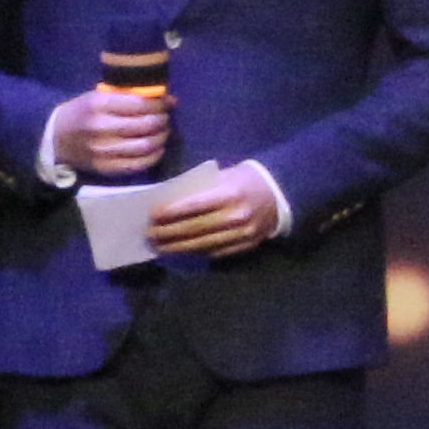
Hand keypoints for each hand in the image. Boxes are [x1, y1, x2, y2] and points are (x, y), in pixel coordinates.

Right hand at [51, 87, 173, 177]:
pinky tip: (157, 148)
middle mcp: (101, 128)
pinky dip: (154, 156)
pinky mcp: (105, 167)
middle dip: (162, 120)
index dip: (159, 104)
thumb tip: (169, 100)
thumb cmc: (82, 113)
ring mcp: (103, 150)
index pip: (140, 104)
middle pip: (146, 125)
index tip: (166, 103)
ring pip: (146, 145)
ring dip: (161, 138)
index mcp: (99, 105)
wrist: (54, 139)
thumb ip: (130, 97)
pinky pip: (138, 164)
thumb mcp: (99, 97)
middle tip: (165, 118)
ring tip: (163, 131)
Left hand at [144, 166, 281, 258]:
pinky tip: (181, 251)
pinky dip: (195, 252)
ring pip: (202, 244)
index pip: (193, 206)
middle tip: (149, 234)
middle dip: (168, 232)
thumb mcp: (224, 176)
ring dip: (177, 247)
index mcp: (230, 194)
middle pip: (194, 228)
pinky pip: (215, 252)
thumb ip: (201, 189)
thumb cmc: (245, 180)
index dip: (170, 212)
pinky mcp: (245, 245)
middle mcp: (236, 215)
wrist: (279, 193)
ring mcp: (242, 233)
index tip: (152, 215)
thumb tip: (169, 202)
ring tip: (159, 246)